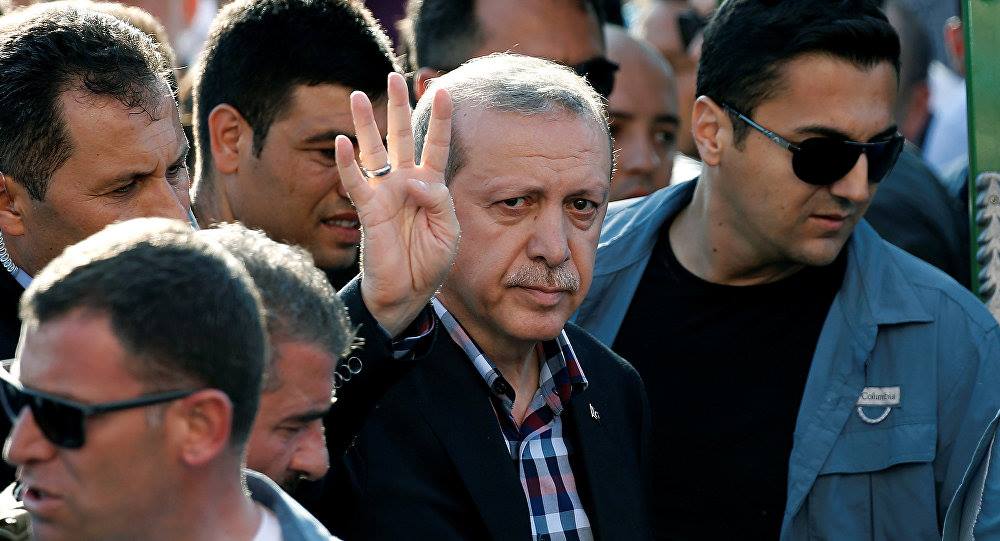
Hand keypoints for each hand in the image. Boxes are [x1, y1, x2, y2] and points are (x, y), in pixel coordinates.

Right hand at [335, 72, 458, 336]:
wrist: (407, 292)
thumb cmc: (430, 262)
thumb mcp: (448, 230)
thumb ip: (438, 199)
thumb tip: (412, 179)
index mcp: (431, 187)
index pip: (436, 145)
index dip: (439, 119)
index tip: (442, 90)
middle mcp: (406, 183)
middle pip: (402, 137)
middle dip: (398, 107)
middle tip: (394, 76)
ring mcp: (385, 194)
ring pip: (374, 151)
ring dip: (366, 124)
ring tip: (358, 96)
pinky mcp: (368, 210)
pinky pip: (356, 182)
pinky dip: (348, 164)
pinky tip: (342, 142)